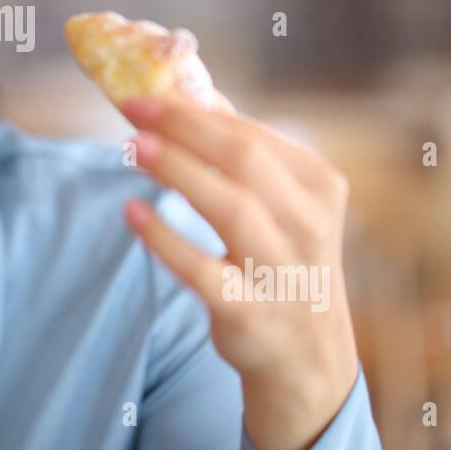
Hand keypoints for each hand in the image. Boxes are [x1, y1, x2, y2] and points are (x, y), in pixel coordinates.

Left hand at [120, 90, 359, 449]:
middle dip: (184, 127)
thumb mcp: (282, 203)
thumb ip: (242, 150)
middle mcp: (308, 223)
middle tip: (133, 108)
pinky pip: (203, 270)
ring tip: (132, 147)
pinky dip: (165, 239)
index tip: (147, 93)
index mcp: (317, 184)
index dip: (195, 110)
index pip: (252, 134)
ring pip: (229, 207)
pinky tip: (132, 212)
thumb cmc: (281, 260)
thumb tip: (192, 93)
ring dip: (177, 171)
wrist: (307, 356)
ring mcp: (282, 269)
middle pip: (243, 160)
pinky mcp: (250, 310)